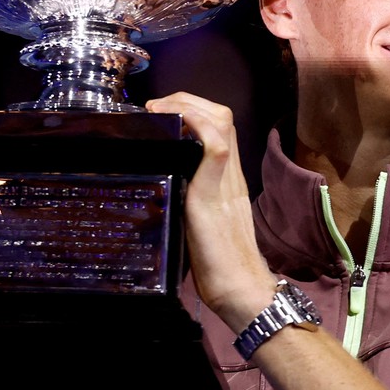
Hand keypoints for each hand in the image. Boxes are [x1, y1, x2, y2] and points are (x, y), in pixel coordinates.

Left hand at [146, 92, 279, 330]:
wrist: (240, 291)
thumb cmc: (220, 268)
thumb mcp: (198, 226)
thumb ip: (184, 206)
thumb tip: (148, 205)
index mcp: (227, 180)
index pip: (219, 127)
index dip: (191, 110)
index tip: (162, 113)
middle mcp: (230, 174)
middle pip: (221, 114)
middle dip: (187, 99)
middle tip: (157, 107)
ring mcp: (225, 181)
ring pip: (220, 121)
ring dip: (187, 106)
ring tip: (159, 110)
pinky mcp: (214, 194)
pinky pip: (215, 146)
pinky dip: (196, 126)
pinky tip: (173, 123)